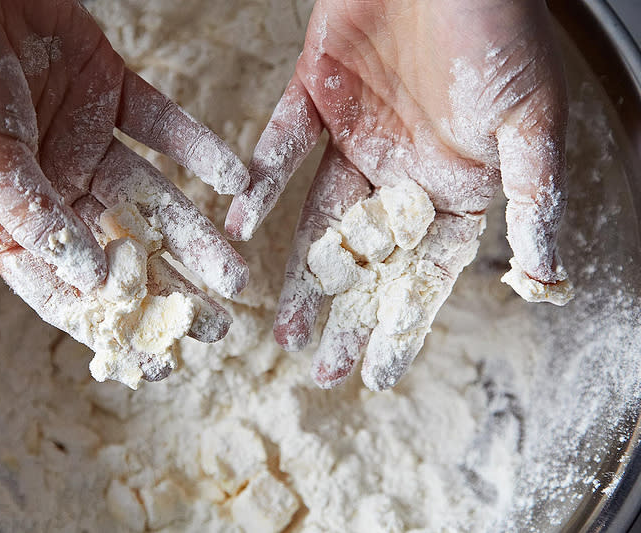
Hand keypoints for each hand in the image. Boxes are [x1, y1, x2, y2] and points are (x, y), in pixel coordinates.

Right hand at [0, 0, 249, 381]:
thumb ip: (31, 216)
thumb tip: (89, 278)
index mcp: (7, 218)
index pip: (64, 288)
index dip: (112, 325)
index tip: (160, 361)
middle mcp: (53, 188)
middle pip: (121, 251)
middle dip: (170, 289)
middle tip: (218, 326)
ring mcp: (85, 142)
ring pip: (152, 199)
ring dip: (196, 233)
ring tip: (237, 272)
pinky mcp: (112, 95)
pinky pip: (164, 128)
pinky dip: (199, 151)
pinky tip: (234, 181)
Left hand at [225, 0, 567, 389]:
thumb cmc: (500, 29)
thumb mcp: (532, 122)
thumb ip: (532, 199)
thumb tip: (546, 277)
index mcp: (455, 183)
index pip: (426, 271)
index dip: (402, 324)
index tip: (376, 375)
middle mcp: (401, 169)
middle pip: (368, 257)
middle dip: (344, 313)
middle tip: (316, 366)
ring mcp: (356, 135)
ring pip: (319, 217)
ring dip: (298, 270)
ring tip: (279, 325)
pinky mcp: (315, 95)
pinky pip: (281, 149)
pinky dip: (260, 185)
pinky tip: (241, 227)